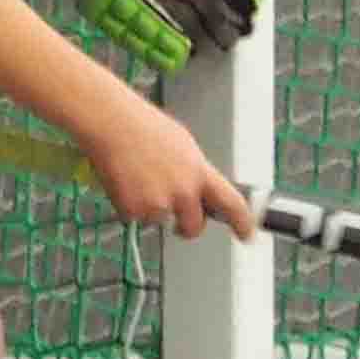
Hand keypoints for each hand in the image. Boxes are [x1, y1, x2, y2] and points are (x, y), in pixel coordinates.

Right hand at [79, 85, 256, 241]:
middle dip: (188, 227)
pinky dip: (131, 205)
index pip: (232, 204)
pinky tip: (126, 181)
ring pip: (160, 220)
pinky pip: (137, 217)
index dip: (243, 223)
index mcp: (199, 172)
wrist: (112, 124)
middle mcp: (183, 192)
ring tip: (140, 177)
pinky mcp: (134, 211)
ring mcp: (158, 204)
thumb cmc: (144, 127)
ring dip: (152, 207)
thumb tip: (198, 189)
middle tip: (178, 222)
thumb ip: (195, 172)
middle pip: (194, 226)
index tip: (246, 234)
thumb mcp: (183, 146)